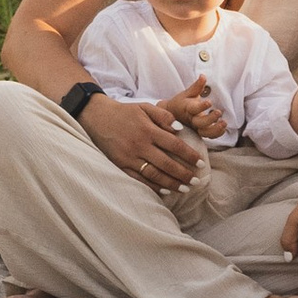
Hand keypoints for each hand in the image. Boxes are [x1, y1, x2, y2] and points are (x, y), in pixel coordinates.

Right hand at [82, 94, 204, 189]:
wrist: (97, 117)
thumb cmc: (125, 112)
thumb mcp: (145, 107)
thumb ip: (164, 116)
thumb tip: (180, 130)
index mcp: (148, 130)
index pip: (174, 145)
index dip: (189, 155)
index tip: (200, 163)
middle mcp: (140, 145)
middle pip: (167, 163)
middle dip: (184, 174)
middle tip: (196, 181)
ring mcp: (130, 157)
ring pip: (154, 175)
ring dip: (171, 183)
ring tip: (184, 189)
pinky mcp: (121, 165)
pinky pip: (139, 179)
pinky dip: (153, 187)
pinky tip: (165, 191)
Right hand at [171, 83, 226, 137]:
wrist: (171, 115)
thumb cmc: (181, 103)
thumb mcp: (187, 93)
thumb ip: (196, 86)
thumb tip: (203, 76)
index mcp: (188, 108)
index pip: (194, 108)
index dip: (201, 106)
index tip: (209, 102)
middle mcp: (192, 120)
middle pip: (200, 123)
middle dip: (210, 119)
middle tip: (219, 112)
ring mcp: (196, 128)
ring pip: (205, 132)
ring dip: (215, 129)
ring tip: (224, 123)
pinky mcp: (200, 132)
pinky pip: (208, 136)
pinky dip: (216, 134)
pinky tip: (223, 128)